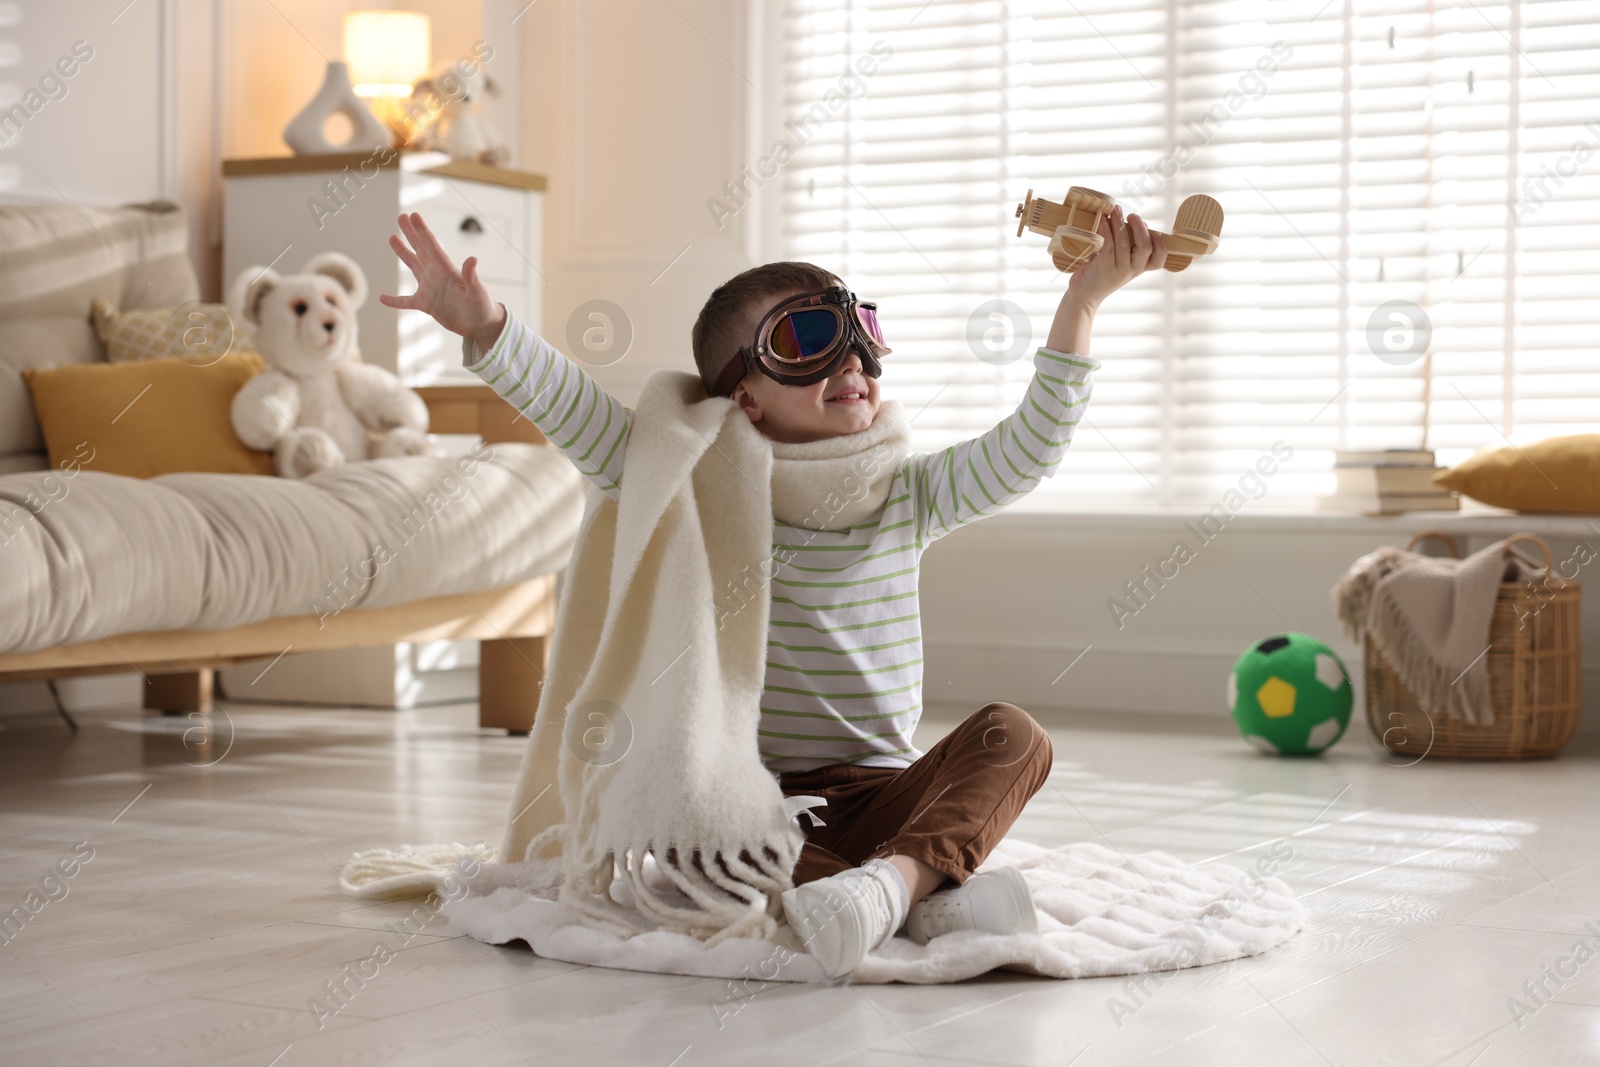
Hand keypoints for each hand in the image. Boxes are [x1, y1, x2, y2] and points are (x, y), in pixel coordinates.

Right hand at [379, 213, 506, 349]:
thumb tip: (472, 259)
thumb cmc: (482, 307)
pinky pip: (406, 301)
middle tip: (401, 216)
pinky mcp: (426, 305)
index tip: (413, 215)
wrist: (481, 326)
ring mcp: (430, 289)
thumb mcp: (477, 292)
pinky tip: (382, 298)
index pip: (432, 246)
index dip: (421, 231)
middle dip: (411, 233)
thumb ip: (472, 277)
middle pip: (420, 249)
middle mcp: (436, 275)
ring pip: (413, 266)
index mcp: (446, 270)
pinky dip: (394, 301)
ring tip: (393, 238)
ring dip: (403, 252)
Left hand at [1065, 205, 1167, 312]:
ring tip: (1114, 210)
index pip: (1158, 260)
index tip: (1157, 233)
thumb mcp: (1121, 262)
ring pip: (1124, 243)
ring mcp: (1118, 269)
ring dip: (1119, 223)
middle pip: (1145, 248)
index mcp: (1139, 268)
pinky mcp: (1103, 267)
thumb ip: (1132, 246)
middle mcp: (1132, 269)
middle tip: (1132, 215)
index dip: (1162, 247)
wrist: (1084, 294)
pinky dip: (1106, 229)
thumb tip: (1143, 224)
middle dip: (1139, 228)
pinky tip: (1102, 220)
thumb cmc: (1102, 273)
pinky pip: (1108, 244)